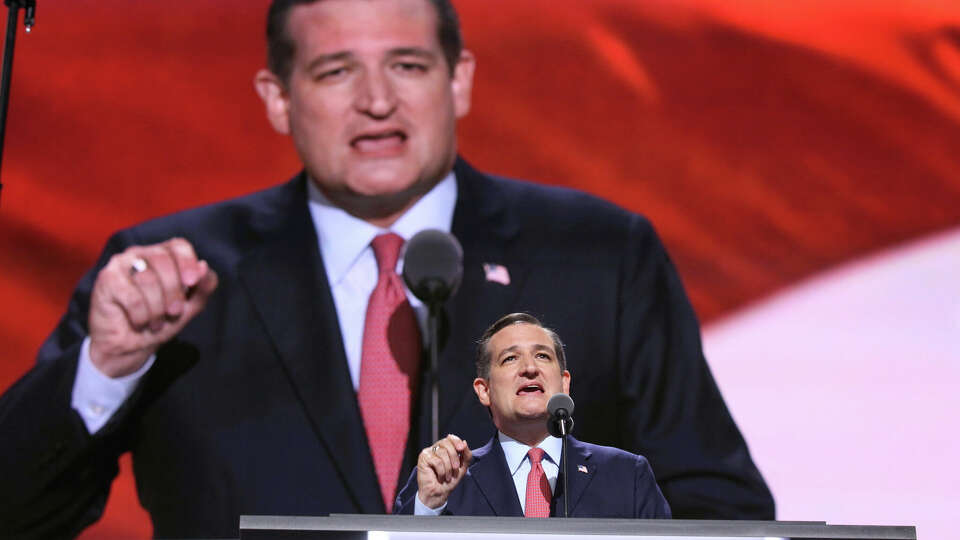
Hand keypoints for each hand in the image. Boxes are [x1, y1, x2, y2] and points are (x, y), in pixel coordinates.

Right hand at [87, 237, 217, 376]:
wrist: (130, 346)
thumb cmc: (160, 321)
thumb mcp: (189, 306)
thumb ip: (203, 287)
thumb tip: (204, 267)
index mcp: (163, 255)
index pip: (179, 246)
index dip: (187, 262)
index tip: (192, 282)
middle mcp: (141, 254)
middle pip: (164, 261)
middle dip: (173, 291)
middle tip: (174, 312)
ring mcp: (120, 264)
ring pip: (147, 279)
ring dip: (156, 308)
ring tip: (156, 323)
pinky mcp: (106, 279)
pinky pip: (131, 296)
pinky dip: (141, 315)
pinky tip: (139, 323)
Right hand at [416, 434, 471, 509]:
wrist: (439, 494)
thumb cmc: (449, 481)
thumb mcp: (462, 467)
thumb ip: (466, 455)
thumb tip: (464, 442)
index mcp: (444, 449)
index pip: (450, 438)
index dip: (456, 441)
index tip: (462, 448)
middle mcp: (435, 449)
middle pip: (446, 443)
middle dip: (454, 456)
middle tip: (456, 468)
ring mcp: (428, 452)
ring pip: (442, 453)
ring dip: (448, 467)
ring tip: (447, 477)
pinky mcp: (423, 458)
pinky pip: (437, 461)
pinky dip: (442, 471)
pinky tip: (440, 477)